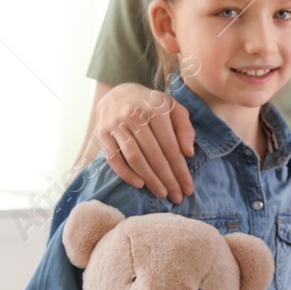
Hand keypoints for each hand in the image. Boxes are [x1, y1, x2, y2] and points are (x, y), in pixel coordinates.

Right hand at [95, 83, 194, 202]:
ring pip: (135, 158)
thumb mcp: (173, 108)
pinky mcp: (102, 133)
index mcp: (156, 108)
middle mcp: (134, 115)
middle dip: (168, 179)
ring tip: (162, 194)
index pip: (171, 147)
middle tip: (177, 197)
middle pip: (154, 155)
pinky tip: (140, 184)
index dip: (180, 170)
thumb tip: (188, 153)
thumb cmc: (152, 105)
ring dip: (150, 179)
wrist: (119, 92)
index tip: (188, 188)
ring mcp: (116, 124)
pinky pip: (114, 158)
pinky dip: (126, 174)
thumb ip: (185, 128)